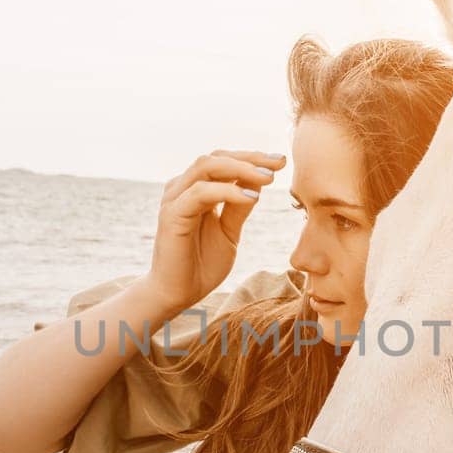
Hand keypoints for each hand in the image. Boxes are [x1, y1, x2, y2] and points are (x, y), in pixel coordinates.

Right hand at [140, 149, 286, 312]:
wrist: (178, 294)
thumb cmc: (201, 264)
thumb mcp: (229, 231)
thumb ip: (239, 207)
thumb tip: (259, 181)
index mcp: (196, 190)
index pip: (224, 162)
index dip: (252, 158)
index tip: (281, 161)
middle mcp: (183, 188)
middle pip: (217, 158)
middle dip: (250, 158)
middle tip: (278, 163)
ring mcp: (175, 198)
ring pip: (207, 166)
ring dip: (241, 169)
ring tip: (268, 178)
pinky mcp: (172, 214)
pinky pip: (201, 193)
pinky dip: (228, 192)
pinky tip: (251, 198)